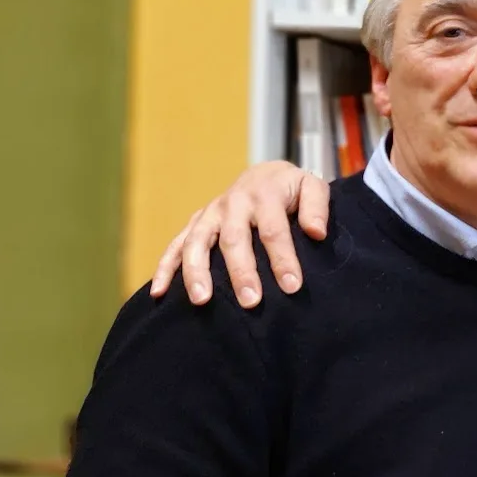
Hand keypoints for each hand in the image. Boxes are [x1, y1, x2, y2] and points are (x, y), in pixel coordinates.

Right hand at [149, 162, 330, 307]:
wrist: (265, 175)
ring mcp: (209, 214)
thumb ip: (317, 206)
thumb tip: (316, 232)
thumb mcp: (312, 186)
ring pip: (197, 242)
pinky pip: (174, 246)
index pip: (274, 231)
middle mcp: (232, 204)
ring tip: (202, 301)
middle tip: (251, 301)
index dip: (282, 259)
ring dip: (197, 272)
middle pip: (234, 240)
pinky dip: (164, 268)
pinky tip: (159, 293)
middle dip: (241, 272)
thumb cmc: (292, 189)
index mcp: (264, 195)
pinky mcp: (195, 224)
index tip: (292, 286)